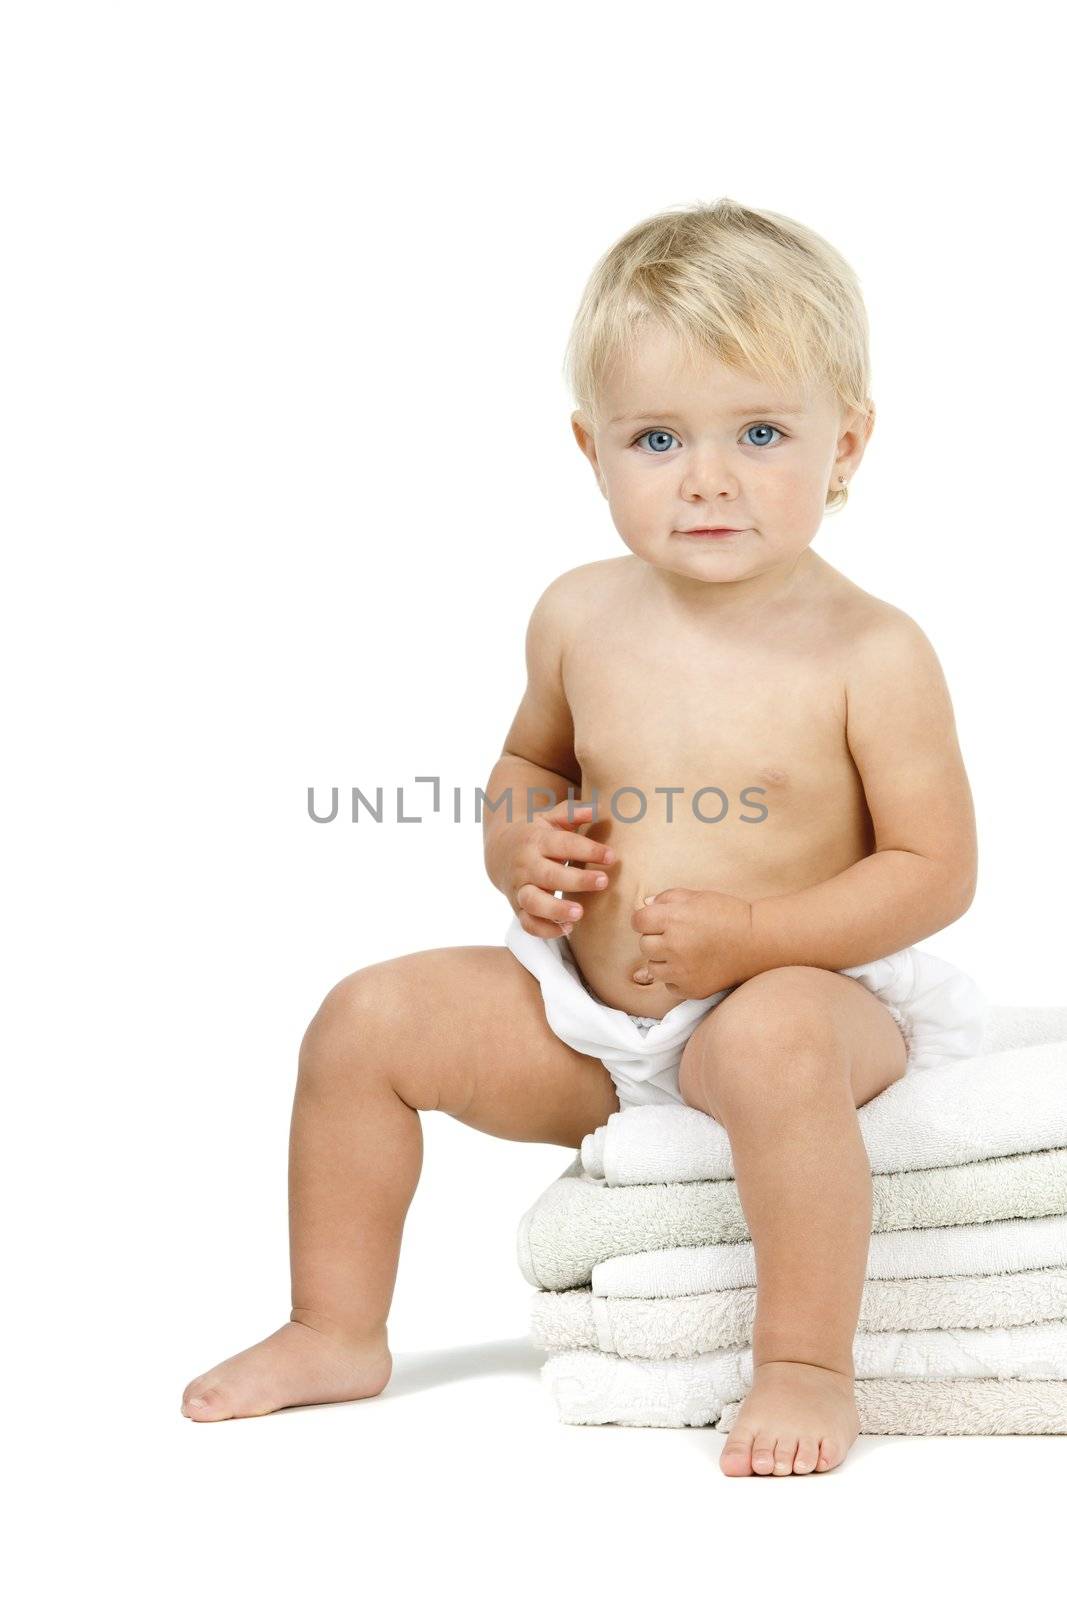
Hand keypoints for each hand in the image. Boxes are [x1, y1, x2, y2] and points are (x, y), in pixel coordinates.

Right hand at [498, 801, 616, 938]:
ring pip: (533, 903)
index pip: (563, 844)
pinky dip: (545, 930)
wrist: (501, 852)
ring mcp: (520, 889)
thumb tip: (596, 808)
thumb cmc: (536, 834)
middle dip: (577, 880)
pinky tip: (568, 928)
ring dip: (555, 910)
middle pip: (549, 875)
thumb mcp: (550, 818)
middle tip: (603, 881)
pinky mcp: (518, 908)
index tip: (611, 856)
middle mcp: (525, 865)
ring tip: (580, 913)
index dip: (588, 849)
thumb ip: (571, 813)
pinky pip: (528, 924)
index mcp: (535, 840)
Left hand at [630, 886, 755, 997]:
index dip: (646, 920)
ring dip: (663, 960)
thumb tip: (645, 905)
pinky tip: (692, 967)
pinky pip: (669, 985)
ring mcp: (682, 971)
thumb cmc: (728, 914)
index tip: (657, 921)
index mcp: (673, 919)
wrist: (757, 942)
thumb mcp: (697, 897)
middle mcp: (674, 946)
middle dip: (656, 939)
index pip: (638, 921)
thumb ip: (667, 898)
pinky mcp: (691, 989)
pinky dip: (676, 978)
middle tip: (676, 936)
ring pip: (653, 968)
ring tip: (684, 952)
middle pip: (644, 945)